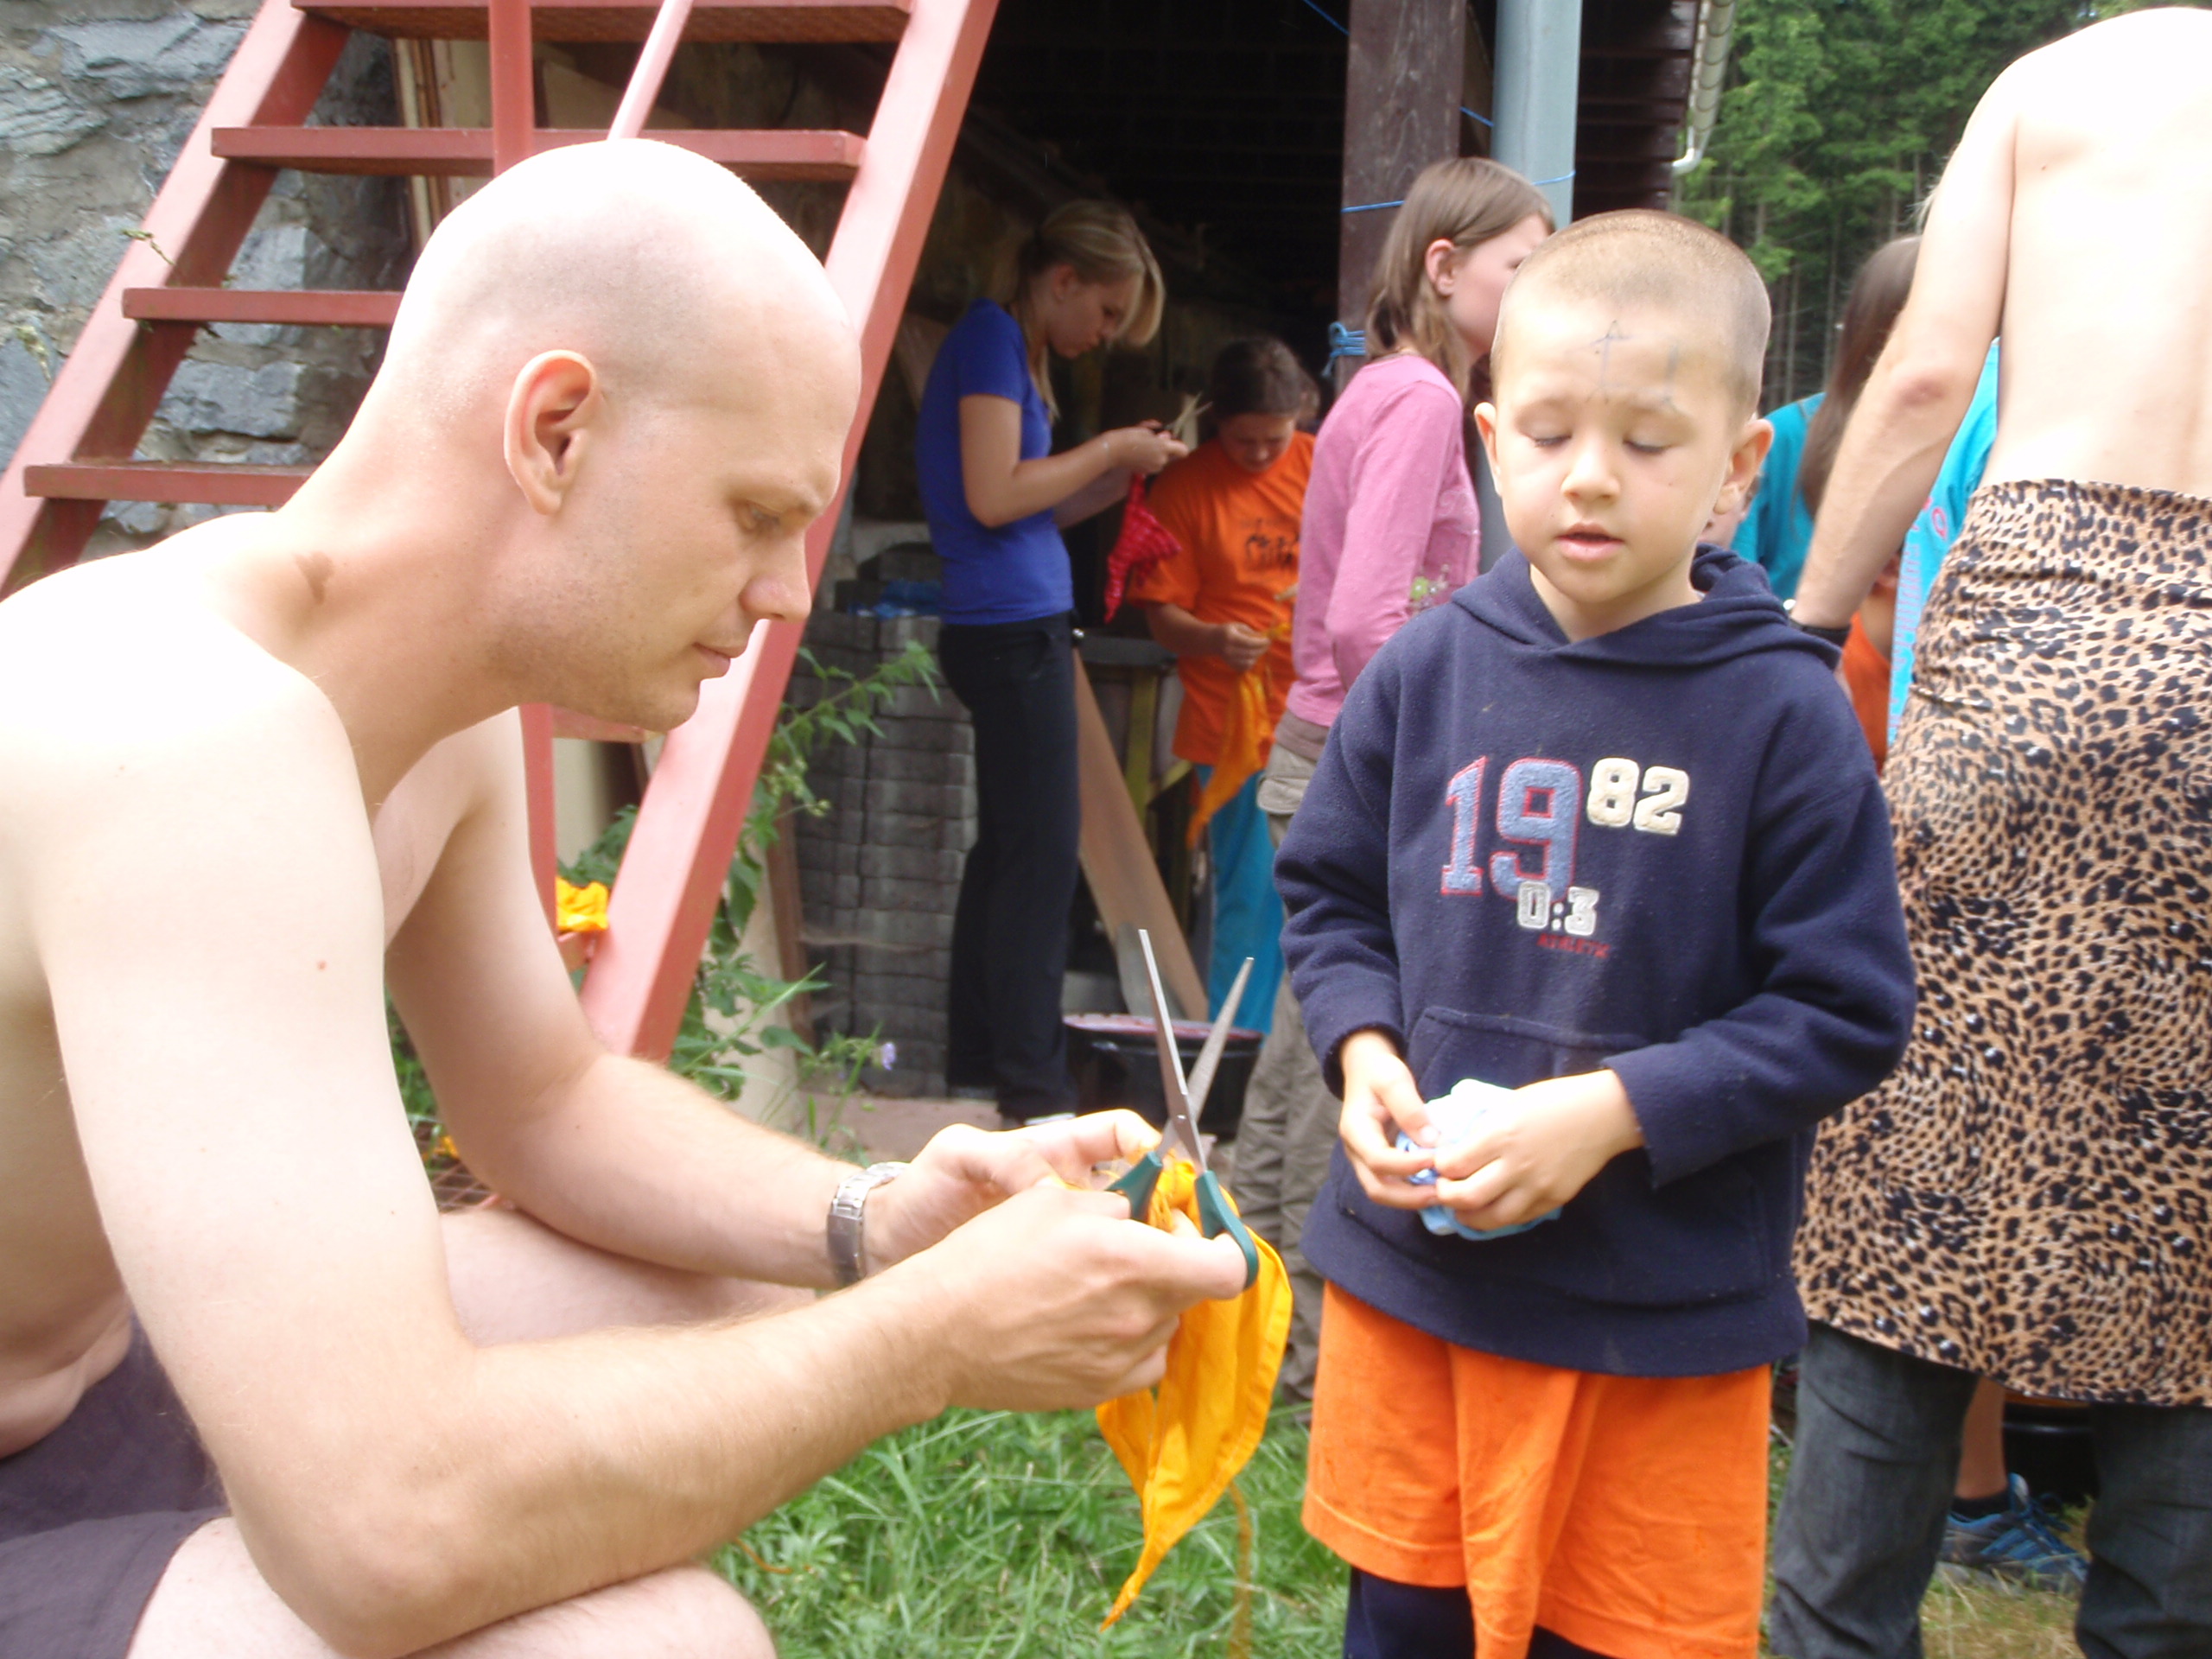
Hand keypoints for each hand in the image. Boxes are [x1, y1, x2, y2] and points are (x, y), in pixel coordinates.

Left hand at [863, 1109, 1160, 1269]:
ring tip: (1162, 1271)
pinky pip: (1106, 1287)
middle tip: (1181, 1231)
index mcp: (1056, 1156)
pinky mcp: (1062, 1283)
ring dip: (1153, 1255)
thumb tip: (1041, 1172)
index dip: (1150, 1147)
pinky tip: (1127, 1308)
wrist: (892, 1247)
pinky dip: (1123, 1295)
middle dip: (1169, 1209)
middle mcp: (1074, 1197)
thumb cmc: (923, 1192)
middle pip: (1144, 1194)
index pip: (1121, 1138)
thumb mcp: (956, 1157)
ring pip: (1134, 1244)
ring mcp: (1071, 1244)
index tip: (1166, 1165)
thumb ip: (999, 1154)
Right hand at [883, 1180, 1251, 1410]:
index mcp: (1132, 1262)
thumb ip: (1116, 1205)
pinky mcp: (1098, 1390)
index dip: (1223, 1244)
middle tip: (1142, 1244)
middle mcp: (1136, 1317)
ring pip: (1167, 1325)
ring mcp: (1119, 1361)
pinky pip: (1142, 1361)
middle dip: (1179, 1262)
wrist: (937, 1332)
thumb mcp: (1052, 1202)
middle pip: (1195, 1292)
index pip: (1227, 1267)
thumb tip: (1144, 1212)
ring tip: (1104, 1283)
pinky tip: (1096, 1320)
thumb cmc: (988, 1257)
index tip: (1200, 1229)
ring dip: (1153, 1300)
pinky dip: (1134, 1338)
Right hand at [1111, 424, 1189, 475]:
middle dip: (1165, 449)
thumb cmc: (1128, 437)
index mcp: (1164, 448)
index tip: (1171, 440)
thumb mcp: (1145, 430)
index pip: (1183, 451)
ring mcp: (1154, 468)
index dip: (1179, 445)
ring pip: (1161, 460)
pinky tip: (1138, 454)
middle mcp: (1161, 460)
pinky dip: (1149, 459)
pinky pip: (1153, 465)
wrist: (1112, 451)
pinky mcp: (1146, 472)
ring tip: (1143, 446)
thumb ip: (1159, 435)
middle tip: (1152, 440)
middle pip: (1171, 456)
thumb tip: (1166, 437)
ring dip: (1156, 454)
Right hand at [1215, 621, 1269, 671]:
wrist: (1213, 640)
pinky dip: (1251, 662)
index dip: (1261, 643)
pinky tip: (1252, 656)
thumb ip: (1251, 632)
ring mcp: (1229, 659)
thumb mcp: (1238, 626)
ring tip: (1259, 650)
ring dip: (1257, 656)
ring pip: (1249, 662)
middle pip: (1250, 653)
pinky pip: (1245, 667)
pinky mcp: (1230, 665)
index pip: (1249, 643)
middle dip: (1261, 649)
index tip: (1268, 640)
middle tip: (1267, 645)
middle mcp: (1229, 650)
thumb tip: (1263, 638)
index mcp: (1230, 637)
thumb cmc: (1228, 631)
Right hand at [1336, 1029, 1439, 1209]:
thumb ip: (1410, 1108)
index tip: (1436, 1159)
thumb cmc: (1379, 1071)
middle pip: (1377, 1188)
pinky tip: (1436, 1187)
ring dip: (1412, 1199)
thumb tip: (1432, 1142)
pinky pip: (1392, 1187)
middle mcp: (1356, 1151)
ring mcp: (1365, 1160)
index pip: (1378, 1159)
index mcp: (1355, 1130)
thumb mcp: (1394, 1078)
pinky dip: (1413, 1192)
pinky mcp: (1378, 1163)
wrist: (1365, 1069)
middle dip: (1410, 1197)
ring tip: (1442, 1194)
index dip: (1407, 1165)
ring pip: (1383, 1193)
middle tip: (1443, 1193)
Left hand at [1430, 1070, 1644, 1231]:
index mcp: (1501, 1135)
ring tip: (1461, 1209)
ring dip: (1469, 1216)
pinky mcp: (1554, 1199)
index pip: (1454, 1165)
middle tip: (1444, 1189)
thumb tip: (1455, 1149)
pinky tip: (1491, 1210)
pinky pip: (1519, 1218)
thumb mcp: (1509, 1104)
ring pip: (1492, 1217)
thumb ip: (1483, 1130)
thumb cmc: (1553, 1100)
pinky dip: (1499, 1217)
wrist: (1602, 1115)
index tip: (1439, 1162)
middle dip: (1446, 1196)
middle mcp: (1516, 1165)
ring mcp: (1537, 1186)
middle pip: (1466, 1197)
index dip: (1439, 1167)